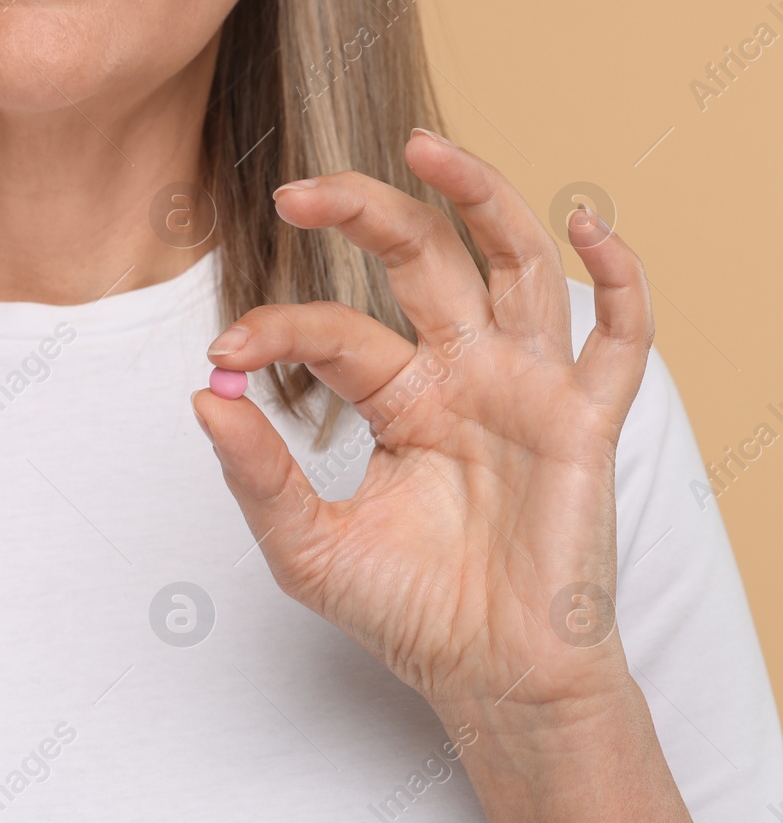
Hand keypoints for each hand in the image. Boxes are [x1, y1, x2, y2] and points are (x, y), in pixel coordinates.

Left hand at [193, 128, 651, 721]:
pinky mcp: (585, 422)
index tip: (224, 351)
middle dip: (363, 214)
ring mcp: (526, 388)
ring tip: (424, 145)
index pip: (335, 331)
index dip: (278, 328)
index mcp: (399, 396)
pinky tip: (588, 224)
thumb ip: (257, 473)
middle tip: (295, 192)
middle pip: (421, 261)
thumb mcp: (308, 545)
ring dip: (478, 198)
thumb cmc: (406, 610)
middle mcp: (462, 374)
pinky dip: (617, 278)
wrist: (489, 677)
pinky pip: (619, 338)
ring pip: (513, 264)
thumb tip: (203, 398)